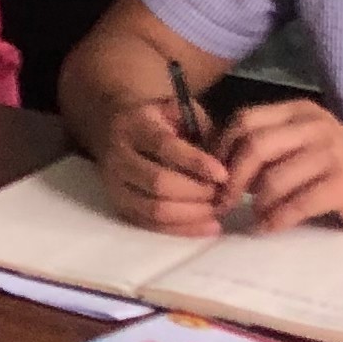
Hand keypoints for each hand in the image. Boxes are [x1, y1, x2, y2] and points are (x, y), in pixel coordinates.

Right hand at [97, 104, 234, 233]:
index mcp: (135, 125)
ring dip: (192, 214)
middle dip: (196, 192)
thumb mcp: (181, 112)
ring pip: (154, 209)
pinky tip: (209, 226)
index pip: (164, 146)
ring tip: (217, 210)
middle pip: (158, 182)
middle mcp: (118, 155)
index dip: (195, 162)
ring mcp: (115, 184)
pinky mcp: (119, 206)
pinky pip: (152, 226)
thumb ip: (202, 131)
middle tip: (222, 194)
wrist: (116, 127)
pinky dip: (182, 230)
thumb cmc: (161, 120)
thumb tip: (227, 164)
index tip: (224, 175)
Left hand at [218, 100, 342, 230]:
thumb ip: (269, 144)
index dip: (221, 149)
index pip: (244, 120)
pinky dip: (276, 220)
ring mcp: (331, 154)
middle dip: (231, 178)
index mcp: (298, 111)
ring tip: (253, 216)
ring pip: (273, 179)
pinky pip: (297, 204)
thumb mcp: (303, 142)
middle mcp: (314, 126)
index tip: (213, 175)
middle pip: (254, 146)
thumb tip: (216, 165)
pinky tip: (267, 229)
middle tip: (222, 202)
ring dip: (255, 203)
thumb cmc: (339, 166)